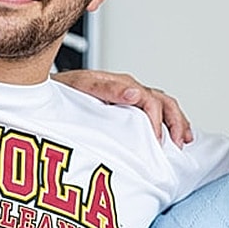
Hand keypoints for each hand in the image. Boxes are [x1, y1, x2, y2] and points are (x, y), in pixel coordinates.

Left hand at [52, 69, 192, 145]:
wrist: (45, 94)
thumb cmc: (61, 91)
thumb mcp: (80, 87)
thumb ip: (106, 88)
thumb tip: (134, 92)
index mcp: (121, 84)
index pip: (150, 101)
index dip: (156, 122)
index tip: (158, 142)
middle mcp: (129, 89)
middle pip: (164, 102)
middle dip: (176, 122)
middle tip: (179, 143)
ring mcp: (129, 99)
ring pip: (163, 107)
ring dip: (176, 123)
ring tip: (183, 141)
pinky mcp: (125, 109)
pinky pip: (153, 113)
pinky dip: (166, 124)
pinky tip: (170, 137)